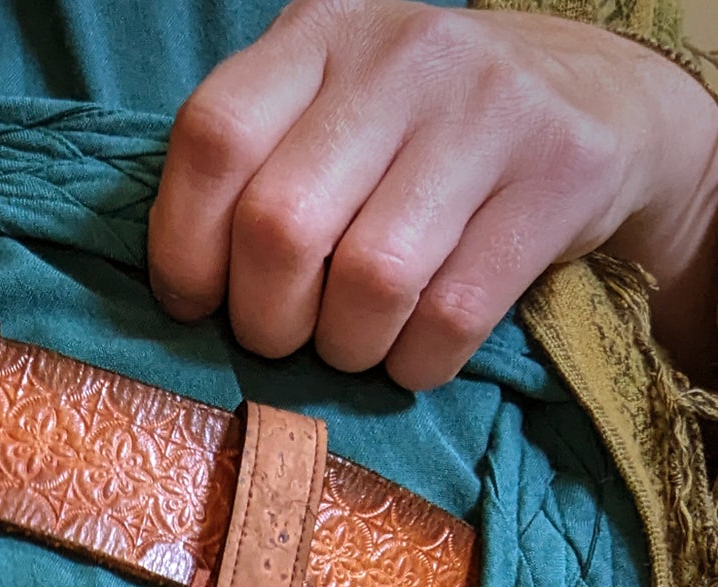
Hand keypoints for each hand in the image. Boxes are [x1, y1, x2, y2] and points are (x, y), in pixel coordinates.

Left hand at [148, 0, 717, 387]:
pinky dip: (417, 364)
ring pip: (370, 282)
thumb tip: (180, 294)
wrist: (595, 101)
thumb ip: (254, 167)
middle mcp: (402, 54)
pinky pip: (452, 315)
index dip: (184, 246)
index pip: (214, 138)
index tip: (197, 303)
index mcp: (320, 33)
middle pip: (281, 227)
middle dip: (267, 321)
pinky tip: (415, 355)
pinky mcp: (559, 173)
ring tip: (354, 343)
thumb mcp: (328, 111)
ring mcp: (488, 107)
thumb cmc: (418, 136)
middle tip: (285, 336)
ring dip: (347, 349)